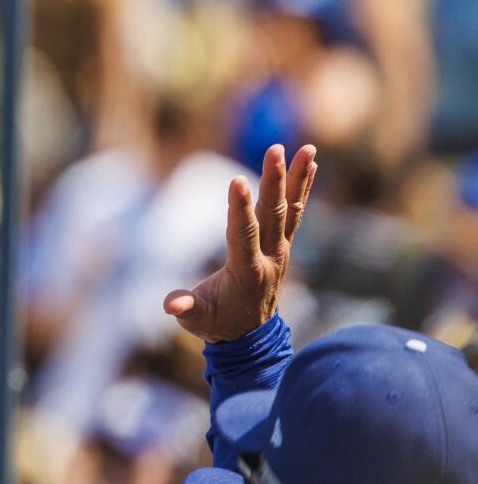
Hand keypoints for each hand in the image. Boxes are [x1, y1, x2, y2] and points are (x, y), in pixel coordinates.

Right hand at [163, 144, 315, 342]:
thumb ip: (186, 309)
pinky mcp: (284, 243)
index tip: (237, 181)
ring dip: (298, 178)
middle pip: (272, 214)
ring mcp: (281, 249)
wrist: (251, 335)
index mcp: (246, 272)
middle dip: (274, 181)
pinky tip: (311, 162)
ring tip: (306, 148)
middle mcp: (270, 258)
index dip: (240, 209)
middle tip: (275, 150)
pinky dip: (303, 187)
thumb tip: (171, 303)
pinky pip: (294, 211)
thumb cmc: (217, 323)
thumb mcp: (197, 321)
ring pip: (289, 209)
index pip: (243, 235)